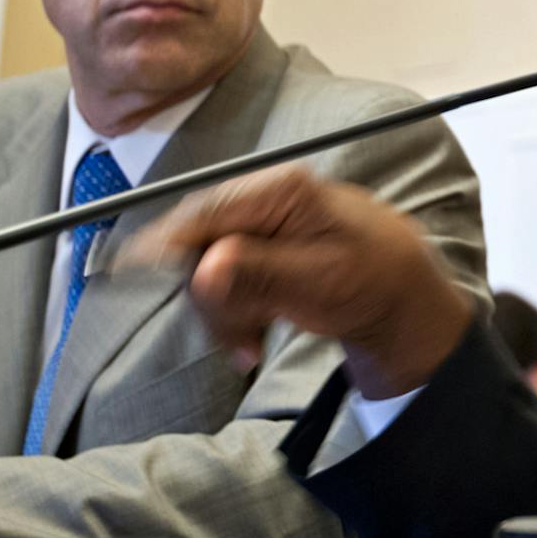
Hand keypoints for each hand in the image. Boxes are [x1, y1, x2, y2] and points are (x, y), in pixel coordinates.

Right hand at [118, 164, 474, 398]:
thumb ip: (257, 274)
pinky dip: (235, 313)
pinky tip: (253, 338)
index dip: (163, 240)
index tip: (131, 268)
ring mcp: (266, 222)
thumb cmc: (374, 281)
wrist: (406, 299)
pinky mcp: (265, 248)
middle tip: (238, 340)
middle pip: (200, 242)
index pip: (205, 210)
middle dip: (211, 297)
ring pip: (209, 267)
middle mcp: (268, 198)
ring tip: (251, 346)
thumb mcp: (318, 282)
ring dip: (224, 313)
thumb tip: (203, 268)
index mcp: (282, 190)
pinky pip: (227, 279)